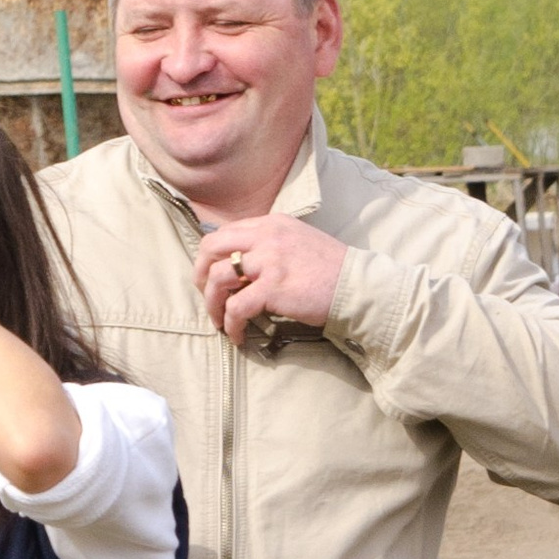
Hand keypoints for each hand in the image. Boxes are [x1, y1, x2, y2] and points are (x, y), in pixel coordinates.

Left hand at [193, 214, 346, 338]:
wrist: (358, 286)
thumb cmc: (331, 269)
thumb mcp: (298, 241)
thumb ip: (270, 244)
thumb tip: (241, 263)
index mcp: (271, 224)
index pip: (225, 233)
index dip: (211, 256)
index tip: (211, 276)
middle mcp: (266, 237)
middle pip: (211, 248)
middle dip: (200, 274)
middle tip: (206, 295)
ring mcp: (269, 261)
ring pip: (217, 278)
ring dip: (212, 304)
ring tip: (220, 321)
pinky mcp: (273, 288)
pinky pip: (236, 307)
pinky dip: (231, 324)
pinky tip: (237, 335)